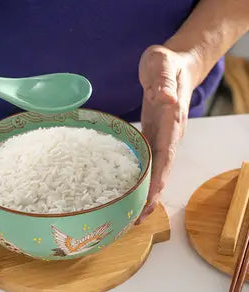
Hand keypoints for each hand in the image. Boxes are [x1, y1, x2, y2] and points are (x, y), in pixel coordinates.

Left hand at [136, 45, 196, 222]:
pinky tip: (126, 188)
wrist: (173, 63)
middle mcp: (168, 136)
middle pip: (160, 172)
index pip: (165, 159)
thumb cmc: (166, 63)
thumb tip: (165, 100)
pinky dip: (138, 177)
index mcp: (171, 123)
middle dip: (149, 197)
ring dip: (143, 192)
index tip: (147, 204)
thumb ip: (164, 83)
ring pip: (153, 170)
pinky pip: (145, 161)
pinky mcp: (151, 135)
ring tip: (129, 213)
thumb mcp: (163, 65)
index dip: (156, 183)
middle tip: (133, 220)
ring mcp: (160, 137)